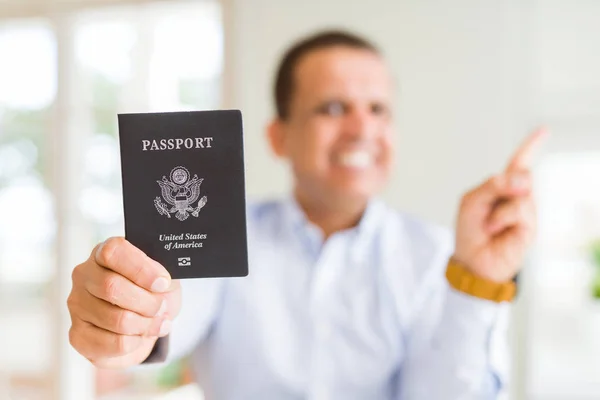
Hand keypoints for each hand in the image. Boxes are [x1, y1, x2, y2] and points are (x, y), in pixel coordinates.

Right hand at [68, 237, 181, 368]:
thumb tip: (161, 283)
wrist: (145, 323)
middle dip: (147, 302)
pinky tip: (140, 336)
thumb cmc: (152, 294)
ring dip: (145, 324)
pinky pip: (113, 343)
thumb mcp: (164, 279)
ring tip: (155, 322)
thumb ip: (162, 276)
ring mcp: (77, 305)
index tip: (162, 283)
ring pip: (116, 319)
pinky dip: (135, 342)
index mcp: (104, 253)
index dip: (140, 269)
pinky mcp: (78, 335)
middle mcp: (84, 276)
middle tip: (161, 307)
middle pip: (111, 287)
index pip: (112, 252)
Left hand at [453, 128, 547, 282]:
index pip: (518, 163)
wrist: (472, 260)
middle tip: (488, 204)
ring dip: (498, 209)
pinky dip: (501, 218)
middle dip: (505, 183)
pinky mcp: (530, 227)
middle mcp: (518, 197)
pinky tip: (496, 230)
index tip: (543, 130)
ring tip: (489, 225)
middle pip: (522, 174)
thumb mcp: (472, 201)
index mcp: (501, 188)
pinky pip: (519, 210)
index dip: (530, 147)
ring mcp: (526, 212)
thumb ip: (492, 185)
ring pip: (521, 193)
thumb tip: (522, 180)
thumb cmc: (470, 230)